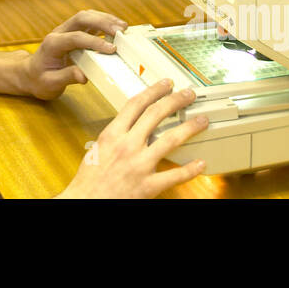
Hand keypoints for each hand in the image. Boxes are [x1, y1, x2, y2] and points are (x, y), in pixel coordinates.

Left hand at [17, 10, 126, 100]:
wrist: (30, 74)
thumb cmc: (39, 79)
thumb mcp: (50, 84)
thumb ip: (67, 77)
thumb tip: (84, 76)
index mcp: (52, 44)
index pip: (75, 38)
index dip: (94, 42)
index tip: (111, 49)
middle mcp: (59, 32)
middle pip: (81, 18)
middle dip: (102, 22)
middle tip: (121, 31)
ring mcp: (66, 30)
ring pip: (86, 16)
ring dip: (105, 19)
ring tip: (123, 27)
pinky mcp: (73, 32)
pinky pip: (89, 22)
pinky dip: (103, 22)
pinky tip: (116, 28)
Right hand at [58, 79, 207, 198]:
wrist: (87, 202)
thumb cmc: (90, 179)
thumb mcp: (99, 148)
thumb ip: (117, 135)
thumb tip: (132, 124)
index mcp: (113, 134)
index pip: (136, 104)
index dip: (153, 91)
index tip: (165, 84)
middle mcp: (127, 146)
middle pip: (156, 115)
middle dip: (175, 101)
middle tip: (188, 95)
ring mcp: (140, 165)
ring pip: (170, 140)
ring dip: (189, 128)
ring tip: (201, 121)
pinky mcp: (148, 185)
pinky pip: (174, 175)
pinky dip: (190, 169)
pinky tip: (200, 163)